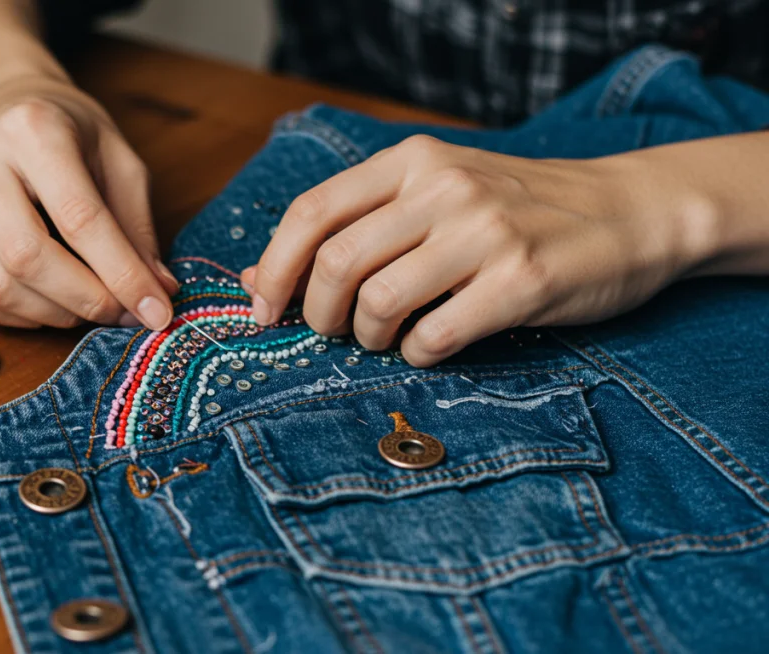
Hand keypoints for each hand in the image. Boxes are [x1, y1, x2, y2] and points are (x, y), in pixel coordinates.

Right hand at [0, 80, 177, 329]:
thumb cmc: (68, 134)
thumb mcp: (118, 161)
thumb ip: (136, 227)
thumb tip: (158, 293)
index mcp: (33, 129)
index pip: (80, 217)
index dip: (122, 274)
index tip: (156, 312)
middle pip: (26, 256)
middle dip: (84, 299)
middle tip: (121, 313)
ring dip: (54, 314)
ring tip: (88, 306)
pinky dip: (22, 317)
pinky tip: (51, 303)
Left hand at [245, 135, 708, 366]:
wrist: (632, 211)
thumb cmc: (517, 209)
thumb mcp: (433, 196)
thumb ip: (353, 227)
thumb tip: (258, 278)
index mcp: (413, 160)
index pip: (312, 211)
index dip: (274, 268)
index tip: (263, 309)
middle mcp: (445, 189)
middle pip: (335, 263)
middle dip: (317, 314)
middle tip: (332, 333)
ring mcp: (486, 233)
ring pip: (378, 303)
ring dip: (368, 338)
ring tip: (389, 338)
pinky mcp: (523, 282)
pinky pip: (435, 336)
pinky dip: (418, 355)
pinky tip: (432, 346)